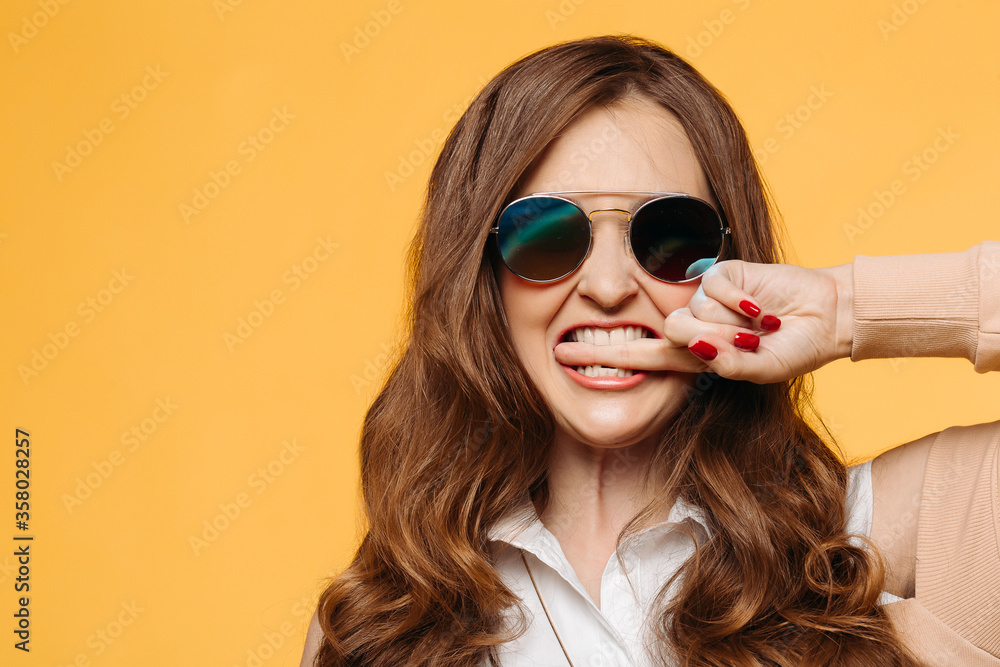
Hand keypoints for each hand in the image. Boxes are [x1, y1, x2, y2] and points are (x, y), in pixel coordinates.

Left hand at [553, 260, 853, 383]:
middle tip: (707, 346)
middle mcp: (690, 325)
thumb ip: (722, 360)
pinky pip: (714, 290)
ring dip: (731, 328)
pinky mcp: (720, 273)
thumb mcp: (756, 368)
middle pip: (663, 334)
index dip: (601, 356)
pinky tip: (763, 310)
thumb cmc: (790, 349)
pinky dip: (742, 304)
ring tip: (759, 328)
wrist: (826, 317)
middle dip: (691, 346)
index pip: (639, 356)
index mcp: (691, 355)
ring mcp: (702, 298)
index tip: (560, 355)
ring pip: (691, 314)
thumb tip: (688, 341)